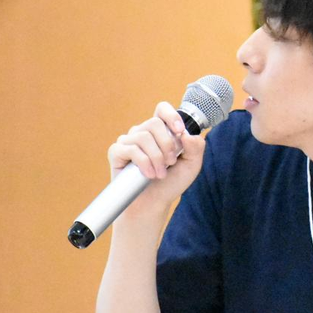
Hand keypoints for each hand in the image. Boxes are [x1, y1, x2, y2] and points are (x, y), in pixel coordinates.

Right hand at [106, 101, 206, 219]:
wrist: (153, 203)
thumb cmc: (171, 183)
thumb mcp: (191, 165)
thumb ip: (196, 148)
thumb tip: (186, 134)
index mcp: (160, 131)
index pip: (162, 109)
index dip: (171, 116)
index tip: (179, 132)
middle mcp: (142, 132)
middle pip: (154, 123)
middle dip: (166, 144)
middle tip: (171, 162)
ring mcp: (128, 141)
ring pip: (143, 137)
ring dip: (156, 158)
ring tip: (160, 174)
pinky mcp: (116, 152)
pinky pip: (130, 149)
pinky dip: (143, 163)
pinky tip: (148, 174)